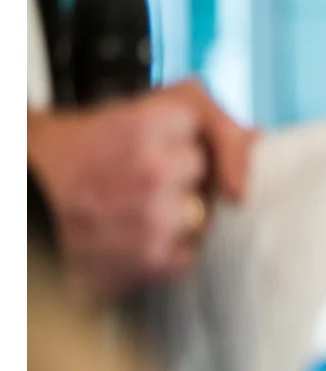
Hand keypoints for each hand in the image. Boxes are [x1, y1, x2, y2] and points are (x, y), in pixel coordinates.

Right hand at [25, 79, 256, 301]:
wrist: (15, 212)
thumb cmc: (51, 163)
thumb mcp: (113, 115)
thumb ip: (189, 112)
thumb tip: (257, 137)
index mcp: (145, 123)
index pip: (207, 127)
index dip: (184, 139)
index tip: (163, 148)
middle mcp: (157, 168)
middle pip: (207, 174)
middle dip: (180, 178)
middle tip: (132, 181)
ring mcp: (159, 217)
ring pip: (200, 216)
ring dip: (173, 218)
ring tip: (124, 210)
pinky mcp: (153, 259)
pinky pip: (186, 255)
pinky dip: (162, 252)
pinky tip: (123, 237)